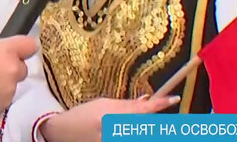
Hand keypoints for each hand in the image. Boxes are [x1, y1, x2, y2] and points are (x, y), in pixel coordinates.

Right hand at [0, 35, 37, 113]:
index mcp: (7, 50)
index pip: (28, 45)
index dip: (22, 49)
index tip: (16, 51)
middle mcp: (13, 70)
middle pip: (20, 69)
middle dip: (10, 71)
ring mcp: (9, 91)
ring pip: (10, 87)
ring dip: (0, 86)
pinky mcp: (1, 108)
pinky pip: (0, 101)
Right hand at [39, 95, 179, 141]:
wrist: (62, 134)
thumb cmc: (82, 116)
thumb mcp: (103, 105)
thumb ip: (127, 105)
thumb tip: (148, 100)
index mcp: (110, 116)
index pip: (141, 110)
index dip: (160, 104)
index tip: (174, 98)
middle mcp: (113, 131)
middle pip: (144, 126)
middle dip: (152, 119)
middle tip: (156, 109)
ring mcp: (112, 139)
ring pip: (138, 131)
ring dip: (143, 125)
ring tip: (131, 120)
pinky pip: (130, 136)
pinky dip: (134, 129)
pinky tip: (127, 125)